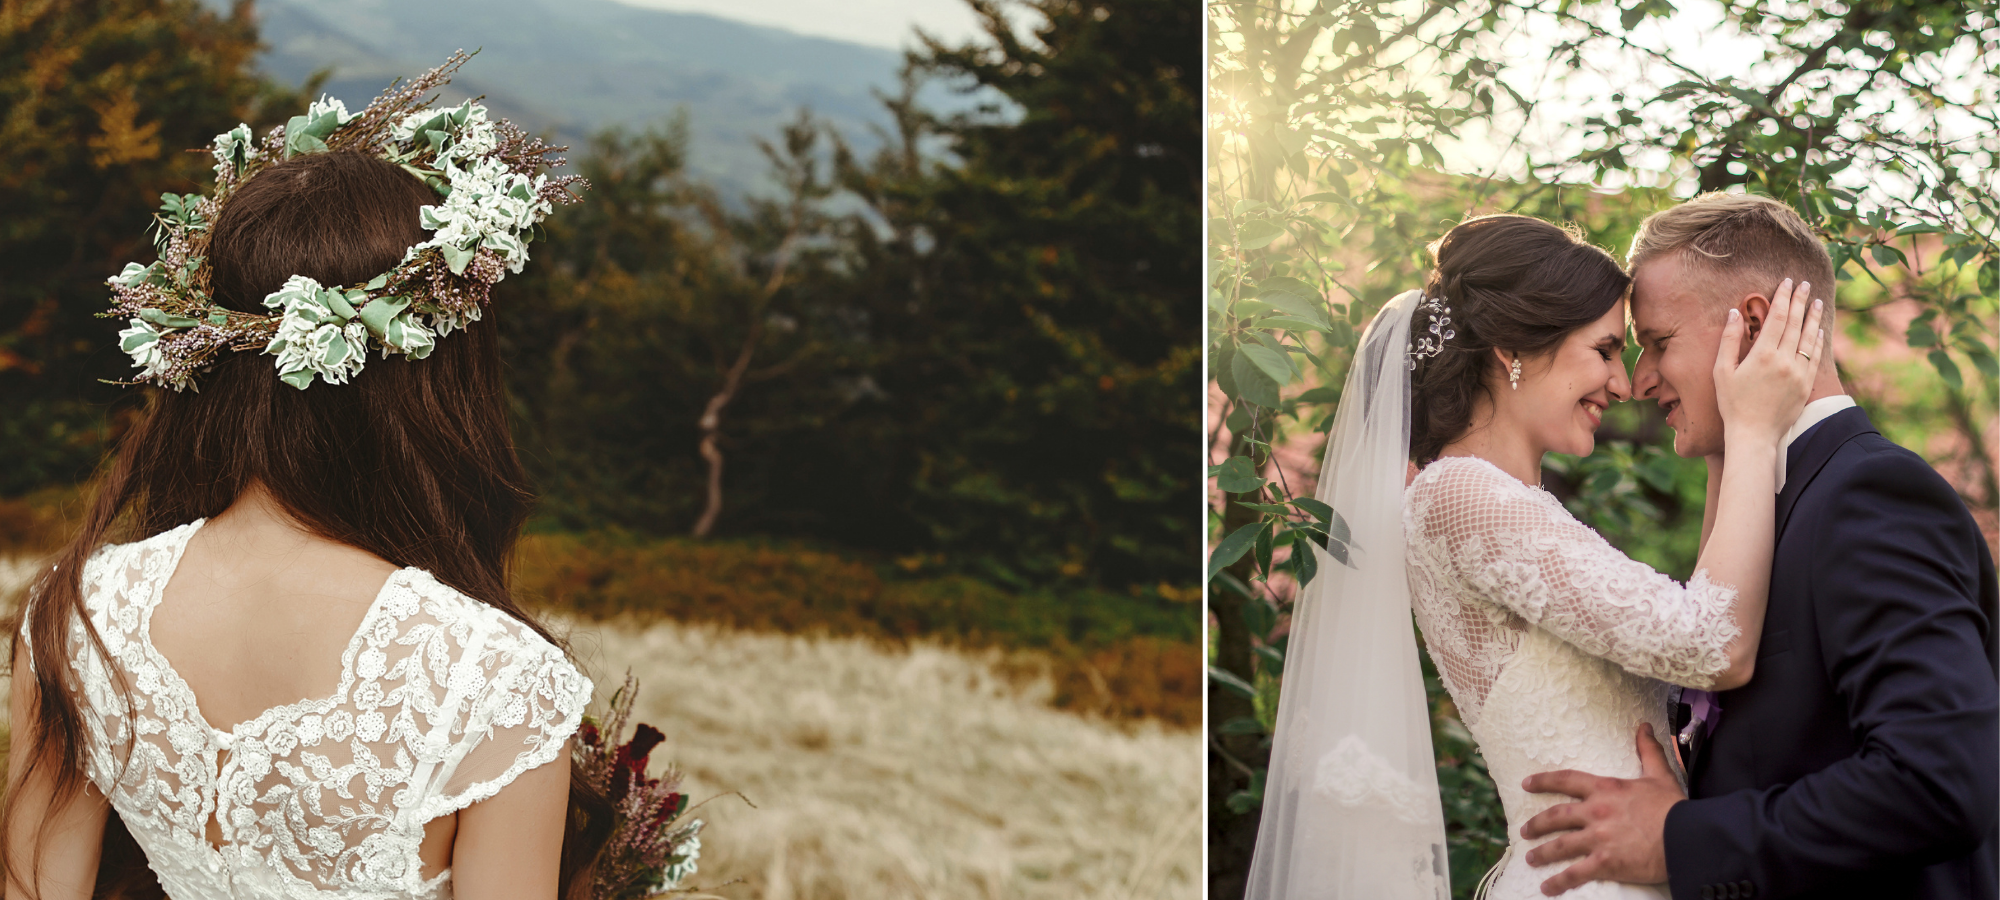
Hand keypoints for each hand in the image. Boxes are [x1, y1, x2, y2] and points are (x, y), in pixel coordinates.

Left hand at [1519, 723, 1685, 894]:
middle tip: (1524, 830)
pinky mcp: (1605, 863)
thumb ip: (1647, 751)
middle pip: (1556, 817)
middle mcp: (1596, 812)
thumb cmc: (1674, 808)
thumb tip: (1643, 726)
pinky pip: (1575, 873)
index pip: (1566, 781)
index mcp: (1605, 789)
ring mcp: (1598, 838)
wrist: (1687, 837)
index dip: (1543, 781)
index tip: (1526, 784)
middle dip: (1537, 824)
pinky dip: (1558, 882)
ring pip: (1560, 846)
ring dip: (1542, 853)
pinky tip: (1547, 888)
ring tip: (1530, 858)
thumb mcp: (1659, 775)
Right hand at [1714, 277, 1826, 446]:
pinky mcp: (1805, 385)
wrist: (1753, 434)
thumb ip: (1729, 340)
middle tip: (1805, 284)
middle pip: (1796, 323)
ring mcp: (1798, 373)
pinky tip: (1819, 331)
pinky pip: (1815, 357)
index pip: (1777, 318)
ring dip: (1814, 317)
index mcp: (1762, 355)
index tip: (1787, 282)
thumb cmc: (1732, 403)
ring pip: (1809, 338)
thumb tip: (1735, 313)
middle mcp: (1784, 361)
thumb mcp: (1722, 371)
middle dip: (1801, 301)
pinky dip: (1818, 341)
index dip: (1783, 298)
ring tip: (1817, 302)